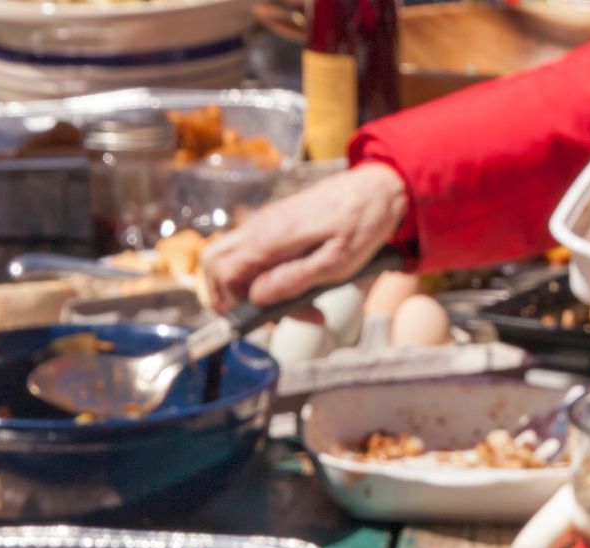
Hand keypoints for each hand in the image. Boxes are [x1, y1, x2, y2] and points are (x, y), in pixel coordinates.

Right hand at [200, 163, 409, 310]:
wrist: (376, 188)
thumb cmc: (363, 224)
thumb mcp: (337, 262)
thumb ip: (294, 280)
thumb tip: (257, 297)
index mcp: (270, 237)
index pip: (223, 273)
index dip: (235, 303)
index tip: (266, 317)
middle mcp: (259, 227)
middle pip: (212, 263)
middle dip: (225, 296)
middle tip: (257, 315)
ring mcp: (264, 224)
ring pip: (226, 256)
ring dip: (240, 287)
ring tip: (275, 305)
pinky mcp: (273, 225)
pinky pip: (249, 252)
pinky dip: (257, 274)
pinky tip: (289, 286)